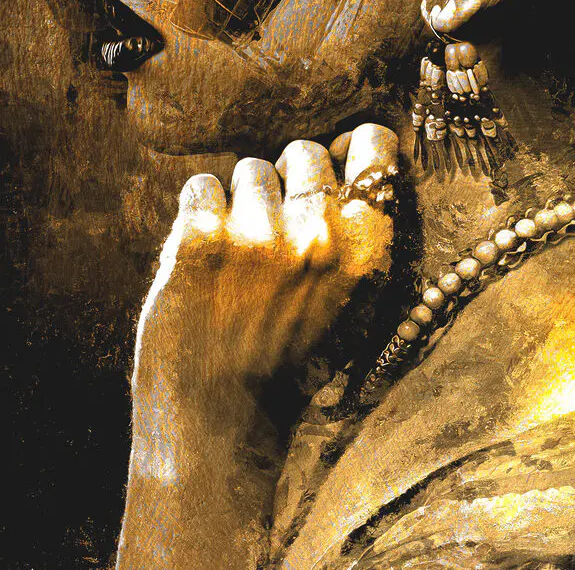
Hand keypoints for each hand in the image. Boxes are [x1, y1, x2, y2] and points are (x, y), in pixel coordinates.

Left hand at [132, 122, 398, 410]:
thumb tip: (357, 148)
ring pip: (251, 169)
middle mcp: (319, 234)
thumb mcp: (354, 304)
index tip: (339, 160)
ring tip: (236, 258)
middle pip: (305, 153)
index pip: (376, 151)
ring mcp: (259, 234)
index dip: (354, 148)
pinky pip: (201, 185)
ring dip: (241, 202)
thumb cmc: (290, 365)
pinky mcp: (201, 239)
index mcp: (367, 250)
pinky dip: (198, 211)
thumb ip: (359, 232)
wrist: (220, 425)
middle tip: (274, 231)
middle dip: (289, 181)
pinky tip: (204, 254)